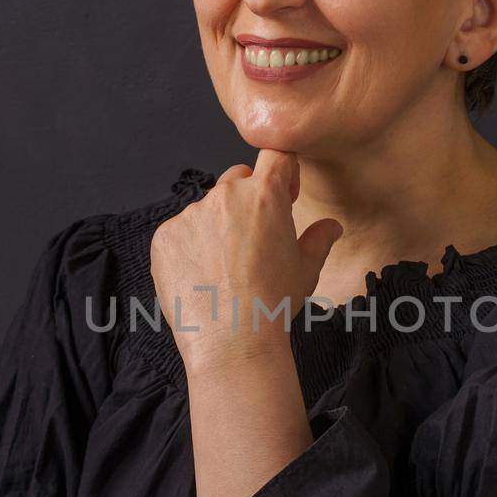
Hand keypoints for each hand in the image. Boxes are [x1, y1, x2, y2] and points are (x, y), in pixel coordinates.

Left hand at [149, 149, 342, 371]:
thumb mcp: (306, 270)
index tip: (284, 192)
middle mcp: (225, 195)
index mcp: (265, 195)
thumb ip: (319, 239)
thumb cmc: (273, 304)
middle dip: (248, 198)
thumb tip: (331, 227)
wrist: (231, 342)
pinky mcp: (164, 236)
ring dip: (217, 225)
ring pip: (207, 207)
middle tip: (254, 239)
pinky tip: (201, 277)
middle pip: (238, 178)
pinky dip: (189, 246)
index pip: (276, 155)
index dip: (282, 171)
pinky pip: (180, 231)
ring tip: (225, 268)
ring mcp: (190, 214)